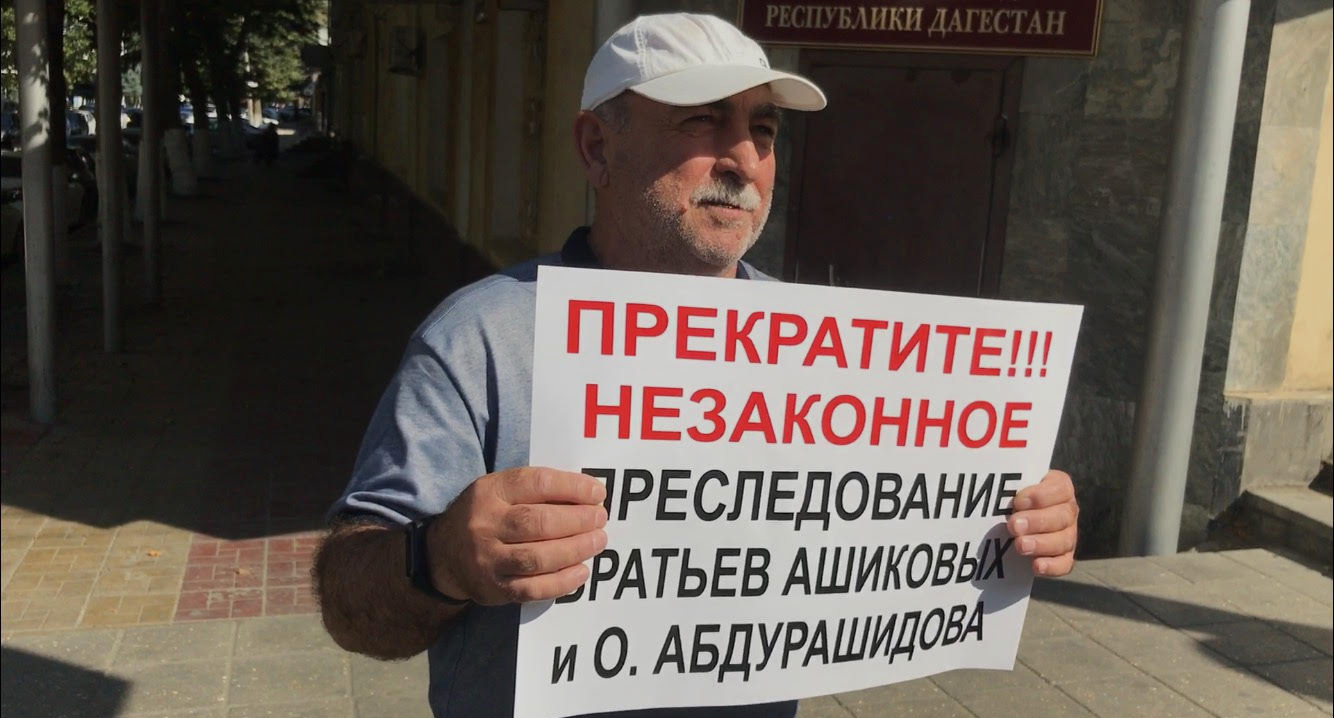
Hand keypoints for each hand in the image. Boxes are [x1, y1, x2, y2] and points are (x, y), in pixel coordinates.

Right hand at [428, 467, 607, 604]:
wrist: (443, 556)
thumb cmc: (485, 516)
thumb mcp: (499, 491)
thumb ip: (535, 490)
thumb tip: (587, 494)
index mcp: (490, 492)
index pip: (536, 483)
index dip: (571, 486)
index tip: (597, 492)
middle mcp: (486, 525)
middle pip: (538, 522)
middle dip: (577, 520)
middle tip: (600, 518)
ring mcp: (489, 559)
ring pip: (537, 557)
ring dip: (575, 550)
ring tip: (597, 541)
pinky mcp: (495, 588)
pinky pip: (533, 589)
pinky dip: (562, 582)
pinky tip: (582, 572)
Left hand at [1007, 470, 1077, 576]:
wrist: (1018, 517)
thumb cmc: (1014, 495)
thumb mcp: (1014, 484)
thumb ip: (1009, 481)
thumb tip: (992, 475)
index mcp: (1060, 488)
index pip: (1060, 488)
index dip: (1041, 495)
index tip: (1018, 501)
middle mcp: (1068, 511)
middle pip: (1062, 517)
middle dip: (1037, 521)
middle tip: (1014, 525)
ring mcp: (1068, 535)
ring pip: (1063, 540)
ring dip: (1041, 544)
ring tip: (1019, 545)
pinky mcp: (1063, 556)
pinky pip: (1064, 563)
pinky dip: (1051, 566)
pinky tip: (1036, 566)